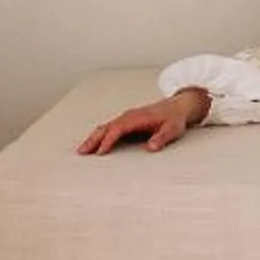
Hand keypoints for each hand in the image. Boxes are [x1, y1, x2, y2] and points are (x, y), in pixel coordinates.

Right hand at [78, 89, 206, 153]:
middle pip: (106, 128)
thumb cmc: (174, 118)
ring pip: (105, 127)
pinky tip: (94, 144)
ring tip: (82, 150)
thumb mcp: (173, 129)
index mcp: (137, 118)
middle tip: (81, 152)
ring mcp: (126, 118)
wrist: (177, 107)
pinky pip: (110, 128)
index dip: (108, 141)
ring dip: (93, 138)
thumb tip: (151, 147)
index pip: (118, 129)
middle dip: (93, 140)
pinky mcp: (127, 122)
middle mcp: (129, 116)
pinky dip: (99, 136)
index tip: (100, 152)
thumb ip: (162, 137)